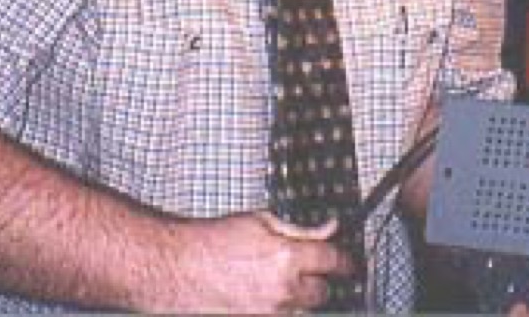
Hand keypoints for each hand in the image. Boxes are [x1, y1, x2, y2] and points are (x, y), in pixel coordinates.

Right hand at [136, 210, 353, 313]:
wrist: (179, 267)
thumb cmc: (214, 241)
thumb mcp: (261, 220)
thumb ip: (301, 228)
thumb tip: (330, 227)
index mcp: (288, 257)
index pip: (335, 261)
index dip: (346, 260)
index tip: (349, 262)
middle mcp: (283, 291)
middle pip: (324, 292)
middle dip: (321, 280)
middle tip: (309, 269)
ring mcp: (271, 314)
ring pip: (306, 312)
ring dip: (303, 299)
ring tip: (284, 284)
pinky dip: (285, 311)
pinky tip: (272, 299)